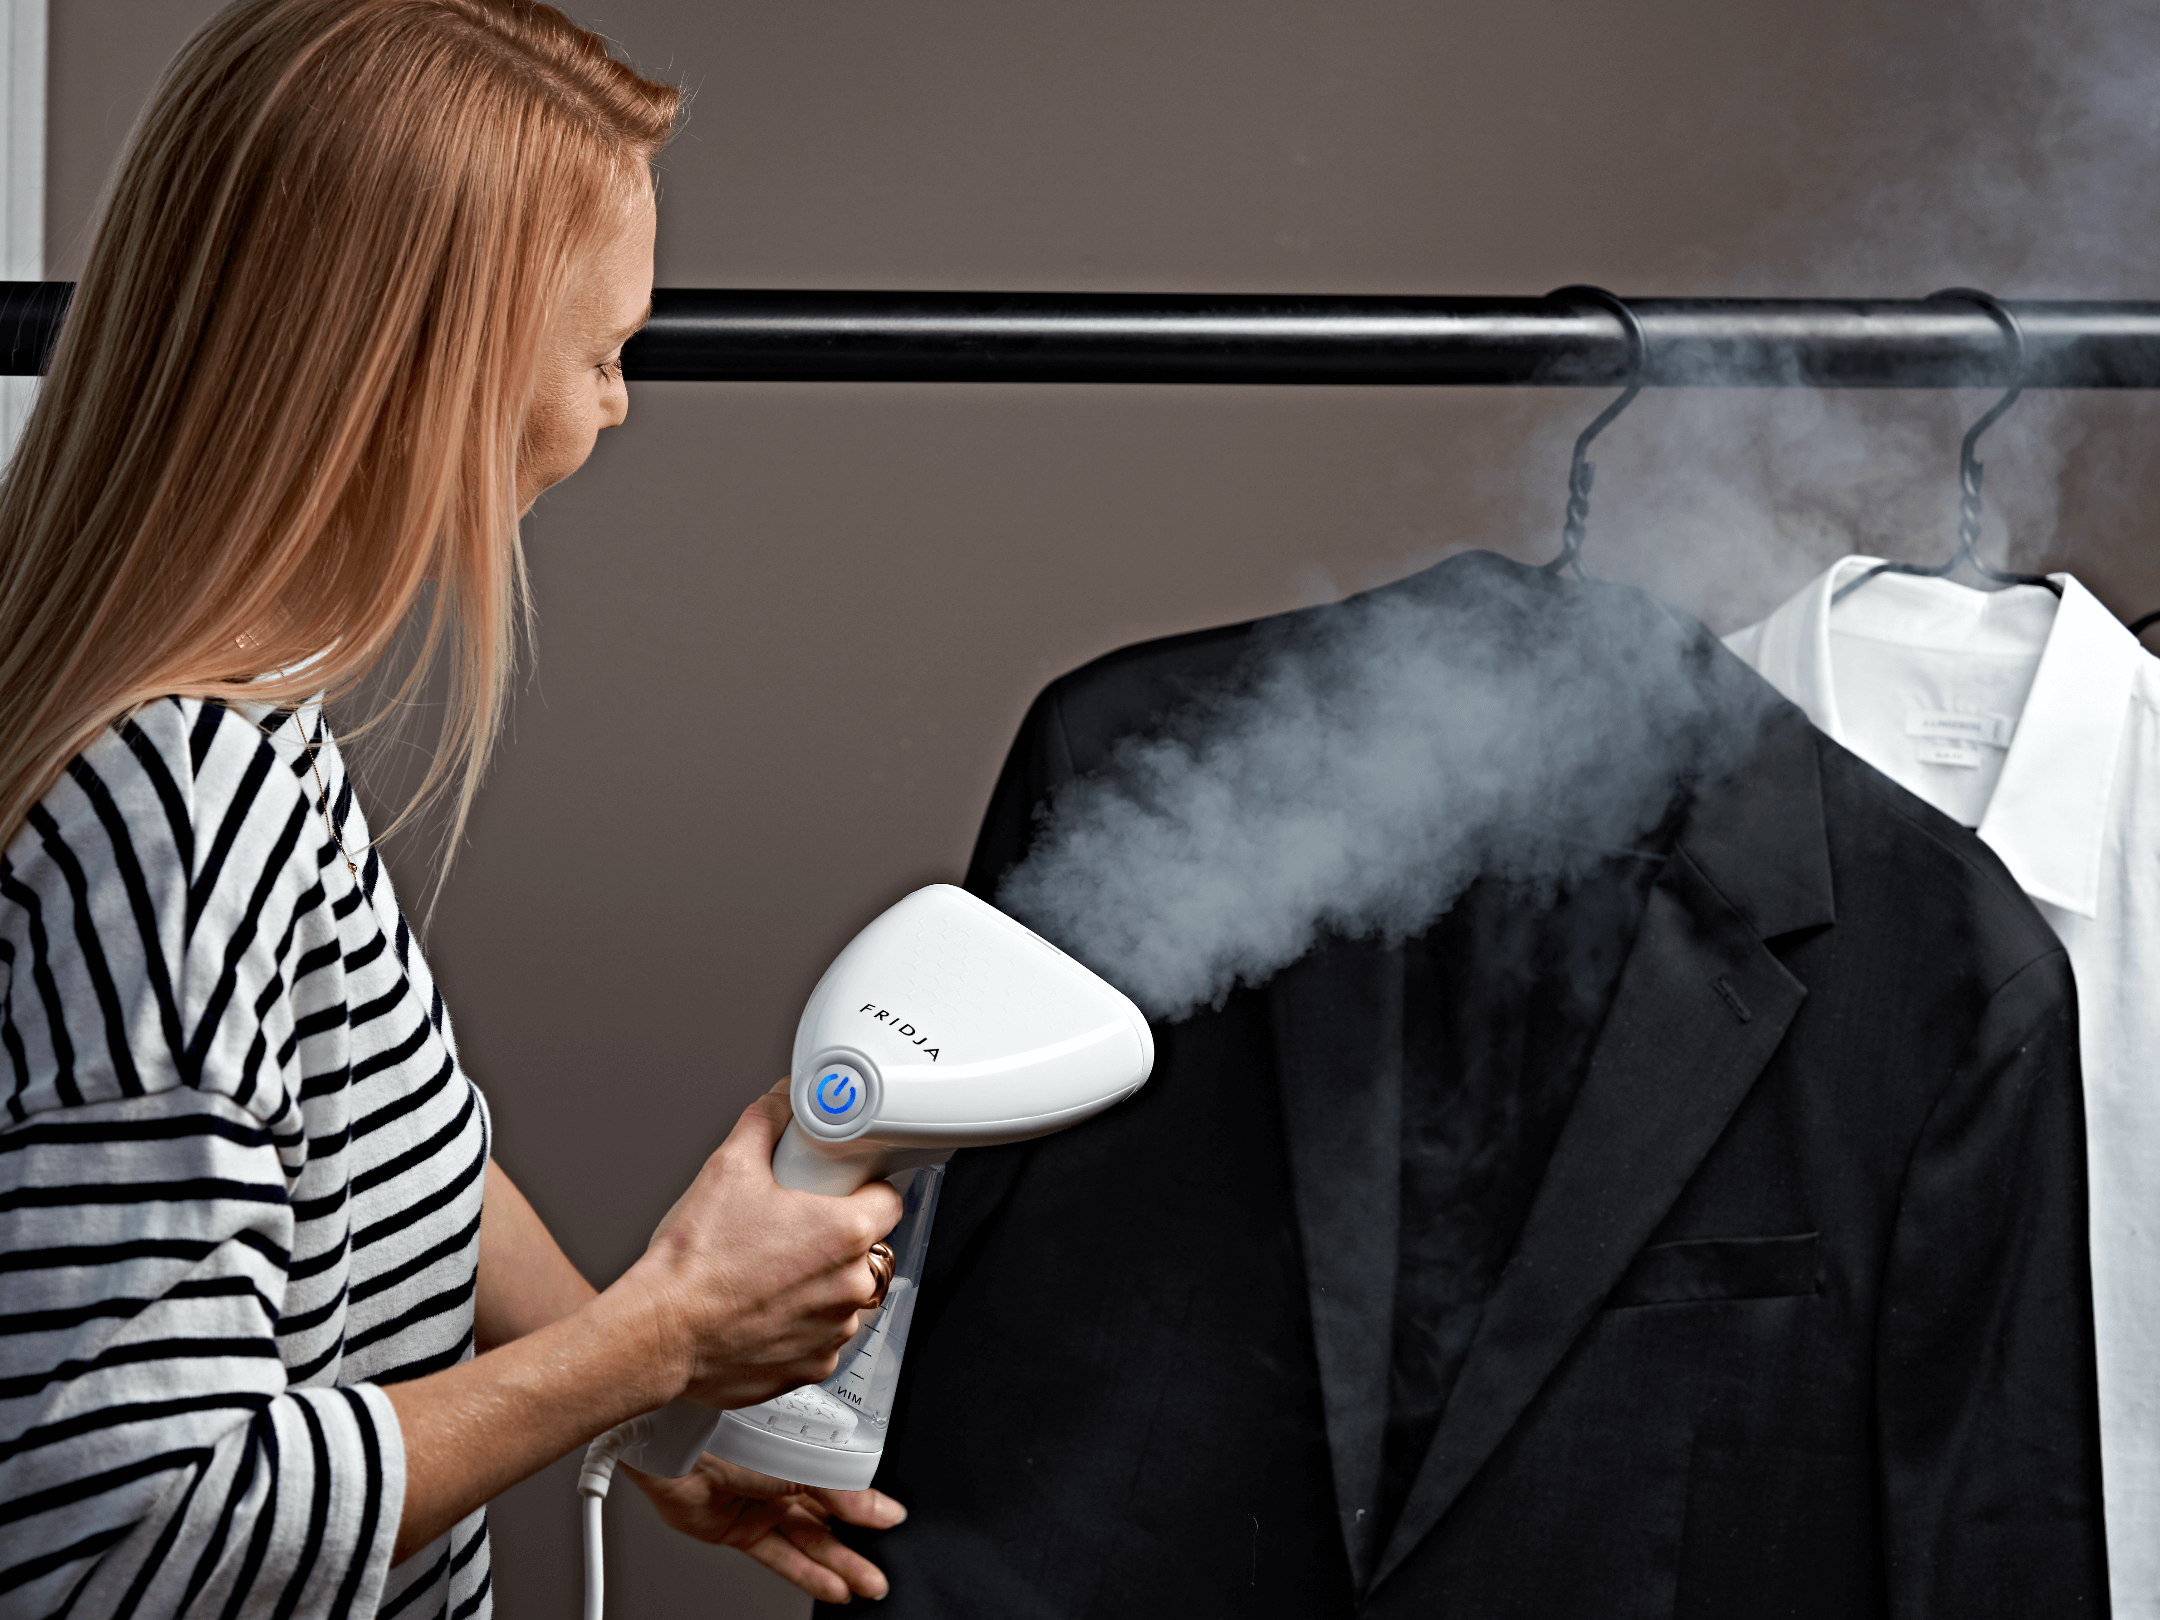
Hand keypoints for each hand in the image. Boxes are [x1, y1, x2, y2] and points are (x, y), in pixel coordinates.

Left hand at [623, 1452, 905, 1603]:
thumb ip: (844, 1492)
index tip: (893, 1524)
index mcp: (802, 1449)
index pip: (844, 1484)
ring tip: (866, 1585)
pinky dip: (806, 1574)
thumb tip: (884, 1512)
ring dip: (838, 1566)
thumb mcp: (805, 1461)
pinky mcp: (739, 1531)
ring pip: (807, 1542)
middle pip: (828, 1520)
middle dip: (856, 1547)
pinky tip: (831, 1588)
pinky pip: (778, 1557)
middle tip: (882, 1570)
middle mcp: (783, 1479)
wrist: (679, 1446)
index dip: (868, 1507)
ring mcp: (761, 1506)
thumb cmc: (734, 1432)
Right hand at [626, 1081, 904, 1408]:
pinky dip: (802, 1327)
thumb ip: (765, 1122)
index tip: (846, 1191)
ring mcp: (834, 1330)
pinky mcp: (814, 1366)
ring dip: (822, 1287)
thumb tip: (781, 1100)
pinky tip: (766, 1313)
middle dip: (838, 1241)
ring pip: (846, 1297)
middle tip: (794, 1233)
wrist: (659, 1332)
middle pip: (868, 1252)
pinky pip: (822, 1339)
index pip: (889, 1201)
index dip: (867, 1190)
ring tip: (772, 1276)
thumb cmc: (695, 1260)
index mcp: (846, 1232)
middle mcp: (850, 1285)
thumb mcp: (729, 1168)